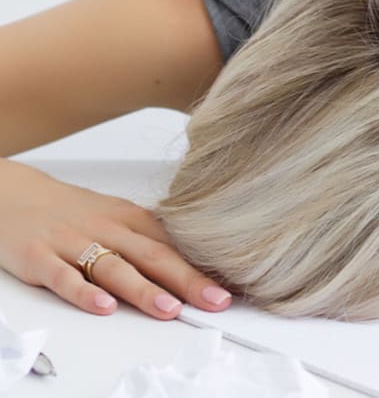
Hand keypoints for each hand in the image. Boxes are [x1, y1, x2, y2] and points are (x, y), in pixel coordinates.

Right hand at [0, 159, 230, 318]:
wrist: (11, 193)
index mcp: (132, 220)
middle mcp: (108, 229)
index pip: (175, 246)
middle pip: (154, 256)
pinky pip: (63, 276)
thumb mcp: (118, 218)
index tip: (233, 288)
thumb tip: (199, 265)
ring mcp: (73, 243)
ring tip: (169, 309)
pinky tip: (103, 307)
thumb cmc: (73, 211)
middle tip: (215, 302)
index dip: (204, 268)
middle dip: (188, 281)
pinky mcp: (40, 257)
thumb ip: (152, 240)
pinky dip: (83, 292)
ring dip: (143, 289)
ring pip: (114, 267)